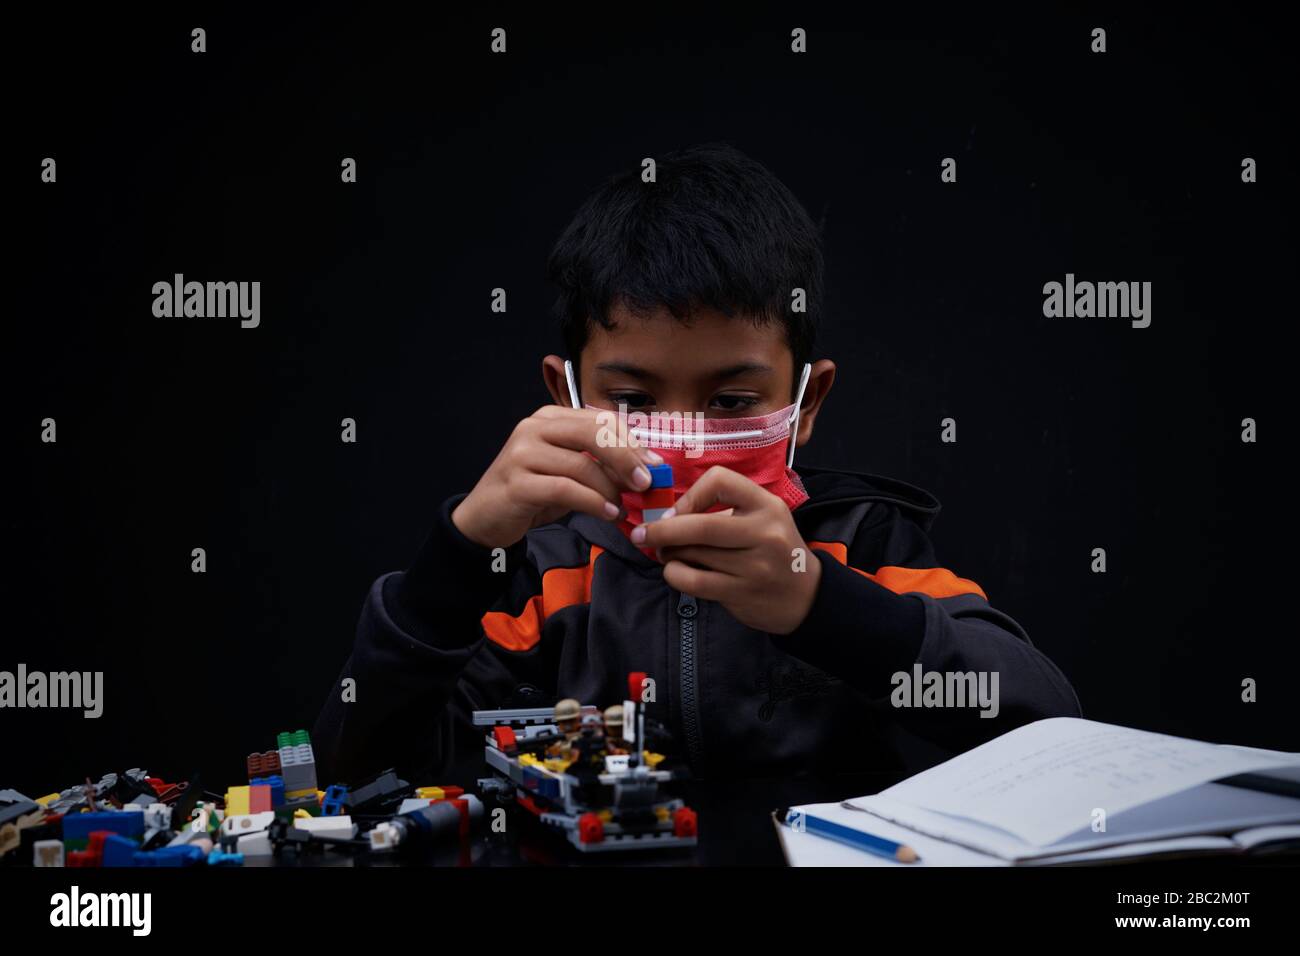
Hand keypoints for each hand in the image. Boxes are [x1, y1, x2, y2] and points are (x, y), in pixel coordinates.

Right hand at [452, 405, 661, 549]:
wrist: (485, 518)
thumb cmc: (532, 493)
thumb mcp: (568, 472)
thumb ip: (598, 465)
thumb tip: (643, 470)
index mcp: (549, 418)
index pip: (599, 420)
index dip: (631, 442)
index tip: (653, 465)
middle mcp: (533, 429)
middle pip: (592, 433)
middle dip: (626, 458)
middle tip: (645, 483)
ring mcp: (522, 454)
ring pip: (581, 464)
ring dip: (610, 489)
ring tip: (622, 507)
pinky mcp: (516, 483)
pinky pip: (565, 489)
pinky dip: (592, 502)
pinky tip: (608, 514)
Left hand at [631, 466, 821, 634]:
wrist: (805, 595)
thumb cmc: (773, 550)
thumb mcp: (763, 518)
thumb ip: (725, 510)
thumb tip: (667, 513)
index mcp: (767, 505)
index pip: (720, 481)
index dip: (689, 495)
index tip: (675, 510)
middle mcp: (765, 532)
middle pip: (701, 525)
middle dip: (662, 530)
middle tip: (644, 534)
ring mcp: (755, 565)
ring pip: (695, 554)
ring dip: (668, 553)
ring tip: (665, 553)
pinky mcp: (743, 592)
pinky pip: (695, 582)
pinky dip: (675, 575)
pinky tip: (675, 571)